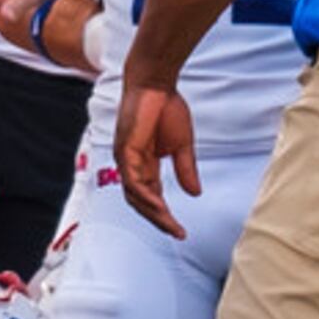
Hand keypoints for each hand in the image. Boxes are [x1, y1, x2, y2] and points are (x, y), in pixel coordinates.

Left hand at [115, 82, 198, 240]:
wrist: (155, 84)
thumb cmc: (166, 108)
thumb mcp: (182, 145)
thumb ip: (185, 169)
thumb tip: (194, 194)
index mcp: (144, 165)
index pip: (150, 197)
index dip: (164, 215)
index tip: (181, 230)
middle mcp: (131, 166)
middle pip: (140, 202)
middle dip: (158, 220)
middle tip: (176, 233)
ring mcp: (125, 159)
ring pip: (135, 195)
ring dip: (153, 212)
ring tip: (170, 225)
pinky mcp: (124, 151)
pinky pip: (133, 180)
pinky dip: (145, 196)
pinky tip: (160, 206)